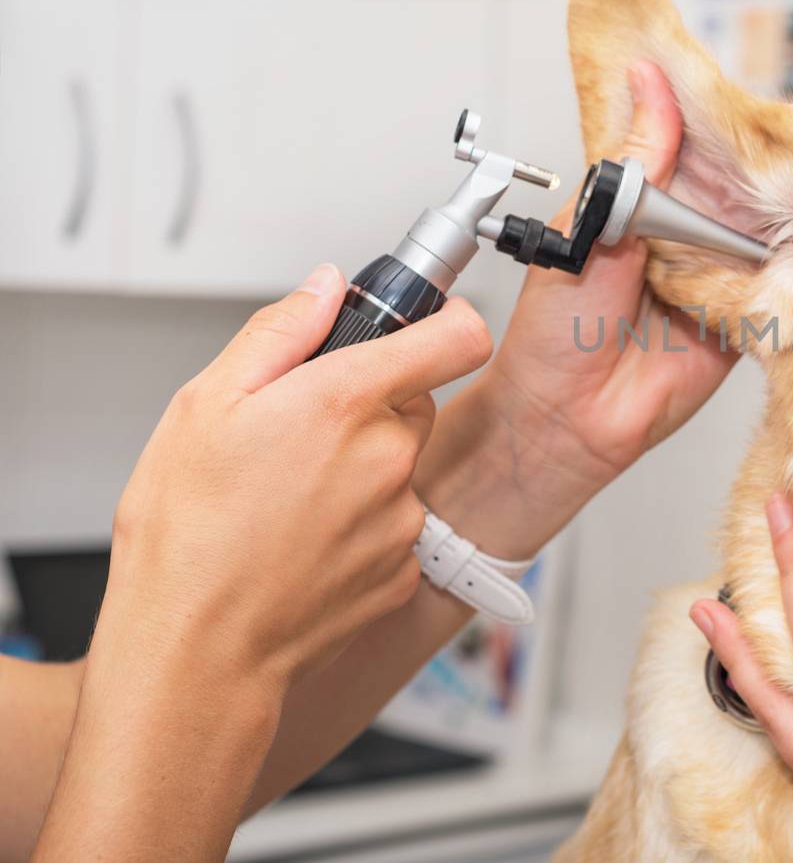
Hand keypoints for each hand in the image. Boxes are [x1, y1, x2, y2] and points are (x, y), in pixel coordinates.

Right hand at [31, 265, 491, 861]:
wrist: (196, 653)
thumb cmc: (187, 536)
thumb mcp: (203, 404)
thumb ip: (280, 332)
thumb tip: (326, 286)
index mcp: (345, 402)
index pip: (458, 336)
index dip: (448, 321)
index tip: (425, 326)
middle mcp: (389, 457)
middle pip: (413, 402)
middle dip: (367, 405)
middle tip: (297, 434)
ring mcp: (402, 518)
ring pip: (399, 465)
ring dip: (360, 469)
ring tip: (286, 500)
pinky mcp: (404, 569)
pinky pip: (394, 524)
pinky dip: (360, 526)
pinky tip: (302, 543)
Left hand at [418, 63, 792, 556]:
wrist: (566, 417)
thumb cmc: (556, 325)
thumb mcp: (590, 223)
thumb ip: (636, 161)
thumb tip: (651, 84)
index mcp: (650, 200)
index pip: (705, 148)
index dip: (744, 125)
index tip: (779, 105)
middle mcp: (691, 235)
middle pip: (754, 187)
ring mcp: (722, 279)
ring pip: (777, 234)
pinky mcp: (745, 324)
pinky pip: (784, 293)